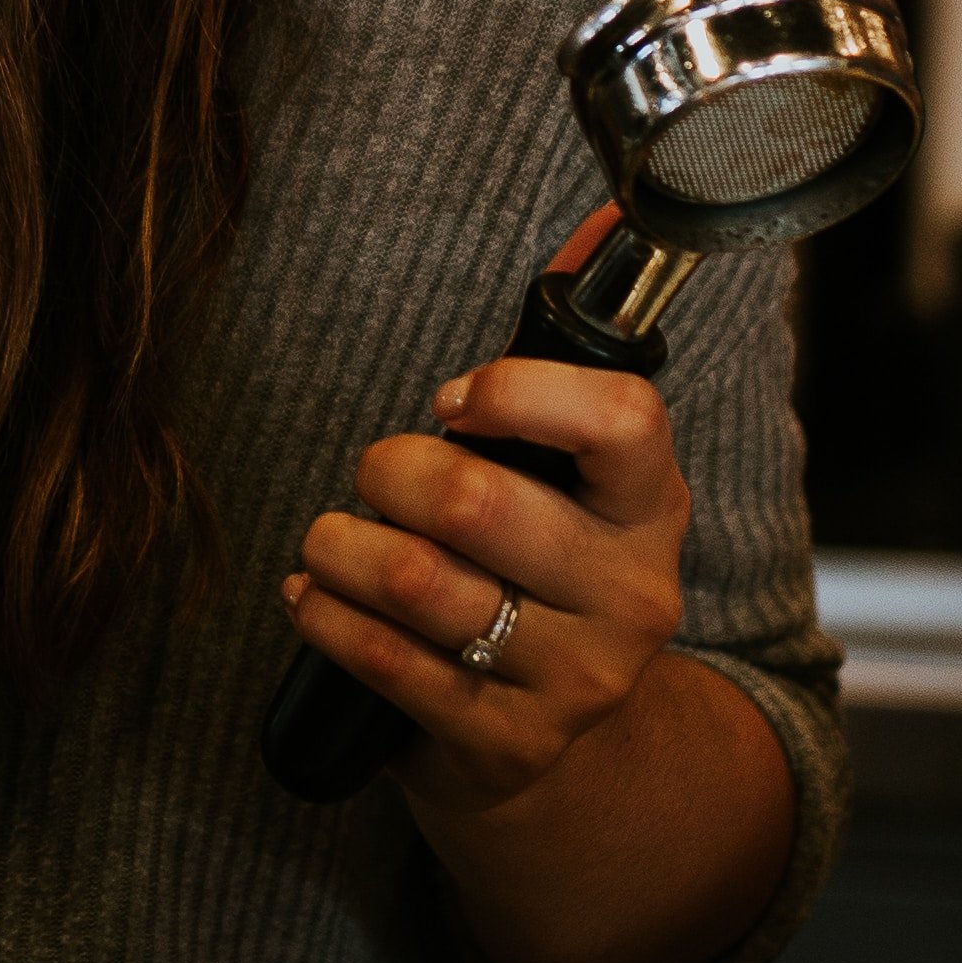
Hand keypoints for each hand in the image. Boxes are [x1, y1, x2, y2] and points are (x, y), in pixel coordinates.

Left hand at [282, 357, 687, 818]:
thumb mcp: (573, 478)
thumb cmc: (537, 571)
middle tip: (371, 476)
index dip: (518, 391)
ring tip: (327, 540)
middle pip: (477, 503)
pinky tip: (311, 596)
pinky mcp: (507, 743)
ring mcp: (576, 679)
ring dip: (339, 547)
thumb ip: (568, 356)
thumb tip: (598, 218)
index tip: (452, 403)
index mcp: (649, 506)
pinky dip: (324, 615)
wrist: (551, 744)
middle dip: (388, 471)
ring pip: (419, 582)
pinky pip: (386, 662)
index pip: (620, 419)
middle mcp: (631, 595)